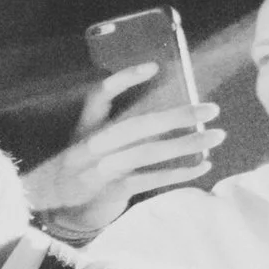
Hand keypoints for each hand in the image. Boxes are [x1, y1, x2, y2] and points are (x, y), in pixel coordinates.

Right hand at [22, 63, 223, 237]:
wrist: (51, 201)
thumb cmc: (84, 163)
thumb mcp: (90, 140)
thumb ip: (121, 127)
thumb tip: (172, 109)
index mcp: (84, 127)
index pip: (99, 95)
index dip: (123, 79)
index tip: (154, 67)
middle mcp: (90, 146)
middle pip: (135, 126)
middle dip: (176, 116)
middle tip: (211, 109)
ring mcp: (100, 170)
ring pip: (146, 153)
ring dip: (184, 145)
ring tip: (216, 136)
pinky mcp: (111, 191)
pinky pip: (150, 180)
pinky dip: (178, 174)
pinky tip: (202, 166)